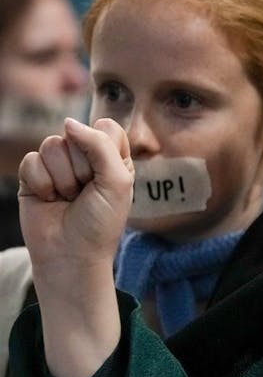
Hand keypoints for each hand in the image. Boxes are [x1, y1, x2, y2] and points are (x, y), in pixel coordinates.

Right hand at [17, 117, 133, 376]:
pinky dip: (42, 184)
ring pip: (52, 145)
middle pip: (76, 134)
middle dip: (82, 168)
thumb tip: (67, 121)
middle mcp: (85, 156)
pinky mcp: (33, 175)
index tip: (107, 177)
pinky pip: (32, 161)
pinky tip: (49, 200)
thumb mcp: (116, 182)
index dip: (103, 149)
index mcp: (113, 156)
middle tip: (85, 194)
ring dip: (63, 178)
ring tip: (68, 198)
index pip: (106, 126)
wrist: (71, 255)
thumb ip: (99, 145)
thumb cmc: (101, 222)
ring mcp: (58, 164)